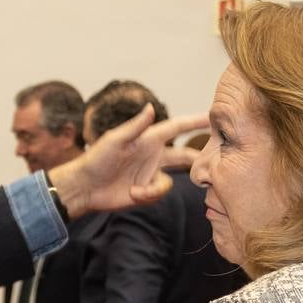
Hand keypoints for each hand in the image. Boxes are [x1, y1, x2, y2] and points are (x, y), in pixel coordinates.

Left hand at [49, 106, 210, 217]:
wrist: (85, 187)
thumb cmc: (96, 159)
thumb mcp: (115, 140)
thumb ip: (136, 126)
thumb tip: (151, 107)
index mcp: (148, 139)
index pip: (178, 127)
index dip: (196, 121)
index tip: (214, 115)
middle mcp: (154, 155)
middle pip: (185, 155)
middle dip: (199, 158)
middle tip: (217, 160)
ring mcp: (151, 173)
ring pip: (172, 179)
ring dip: (157, 187)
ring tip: (137, 191)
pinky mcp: (147, 190)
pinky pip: (160, 192)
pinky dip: (149, 195)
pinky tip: (133, 194)